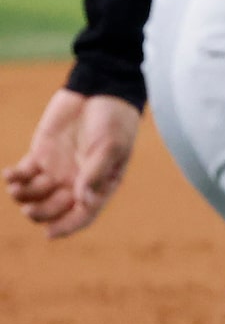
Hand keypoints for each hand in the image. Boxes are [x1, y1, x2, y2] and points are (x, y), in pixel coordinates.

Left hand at [7, 88, 141, 238]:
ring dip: (22, 197)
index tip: (49, 233)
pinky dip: (13, 178)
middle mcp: (76, 182)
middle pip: (53, 210)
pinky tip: (8, 174)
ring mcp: (57, 169)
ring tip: (16, 186)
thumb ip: (96, 173)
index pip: (83, 214)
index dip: (66, 227)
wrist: (100, 90)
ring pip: (33, 196)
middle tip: (30, 207)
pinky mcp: (40, 156)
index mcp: (99, 184)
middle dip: (40, 213)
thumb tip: (85, 200)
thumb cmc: (114, 119)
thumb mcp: (111, 146)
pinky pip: (22, 175)